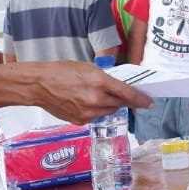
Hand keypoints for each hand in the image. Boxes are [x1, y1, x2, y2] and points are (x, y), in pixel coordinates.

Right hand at [30, 61, 153, 122]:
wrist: (39, 85)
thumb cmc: (61, 71)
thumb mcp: (88, 68)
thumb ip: (105, 79)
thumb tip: (118, 88)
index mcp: (99, 82)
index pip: (127, 93)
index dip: (140, 99)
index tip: (149, 103)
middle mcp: (96, 100)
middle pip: (120, 104)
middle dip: (123, 100)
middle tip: (120, 94)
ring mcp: (88, 113)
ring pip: (108, 111)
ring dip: (109, 105)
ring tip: (96, 95)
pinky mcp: (80, 121)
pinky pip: (96, 117)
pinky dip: (96, 111)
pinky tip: (84, 102)